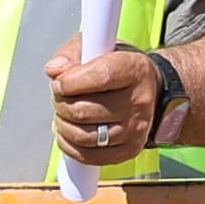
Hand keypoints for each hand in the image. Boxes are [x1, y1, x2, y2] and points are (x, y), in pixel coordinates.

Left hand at [44, 42, 168, 165]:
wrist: (150, 90)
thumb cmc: (120, 68)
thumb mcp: (97, 47)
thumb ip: (71, 54)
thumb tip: (54, 70)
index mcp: (134, 69)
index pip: (100, 77)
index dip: (70, 82)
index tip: (59, 82)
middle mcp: (138, 101)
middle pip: (84, 111)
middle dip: (61, 103)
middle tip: (60, 96)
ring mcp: (136, 129)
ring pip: (83, 136)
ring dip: (63, 125)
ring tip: (64, 113)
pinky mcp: (129, 150)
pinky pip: (89, 156)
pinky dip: (69, 145)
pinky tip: (68, 131)